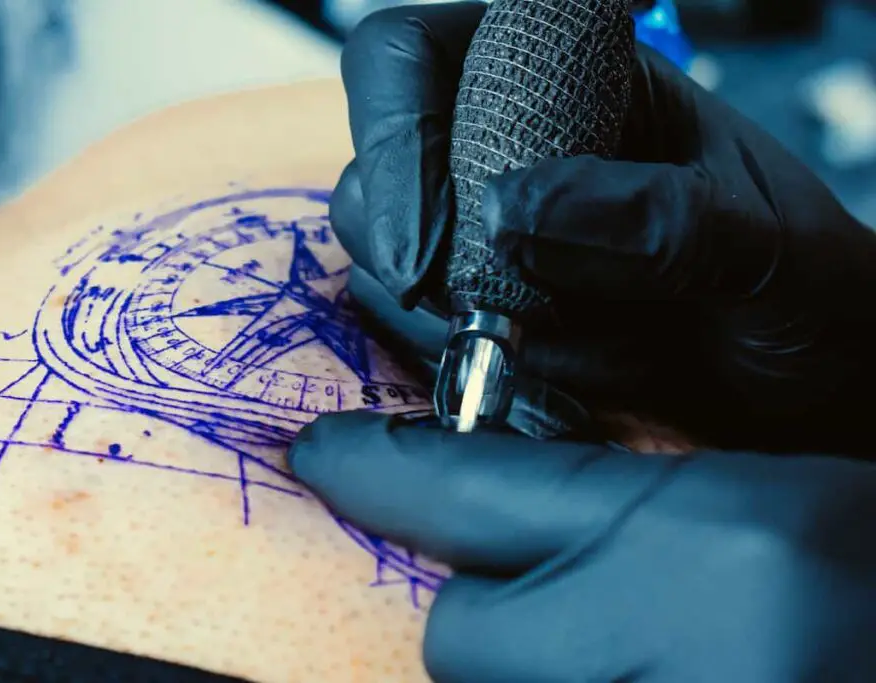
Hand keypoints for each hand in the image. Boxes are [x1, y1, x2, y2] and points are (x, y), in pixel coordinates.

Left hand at [289, 411, 875, 682]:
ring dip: (532, 671)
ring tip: (619, 642)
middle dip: (478, 616)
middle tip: (546, 596)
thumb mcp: (757, 510)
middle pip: (459, 639)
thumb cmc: (869, 569)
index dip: (378, 471)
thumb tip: (485, 527)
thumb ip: (619, 515)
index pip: (477, 491)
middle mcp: (688, 649)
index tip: (320, 456)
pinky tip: (636, 664)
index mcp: (714, 540)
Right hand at [333, 2, 875, 452]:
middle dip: (403, 233)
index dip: (396, 130)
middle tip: (466, 301)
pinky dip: (435, 350)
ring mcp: (480, 226)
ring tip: (521, 333)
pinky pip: (401, 317)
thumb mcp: (762, 242)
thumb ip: (657, 219)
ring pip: (376, 239)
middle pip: (377, 153)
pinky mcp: (472, 303)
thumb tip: (506, 214)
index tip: (430, 246)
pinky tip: (512, 364)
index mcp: (571, 74)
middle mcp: (506, 142)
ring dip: (424, 298)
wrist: (803, 386)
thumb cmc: (796, 288)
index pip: (417, 55)